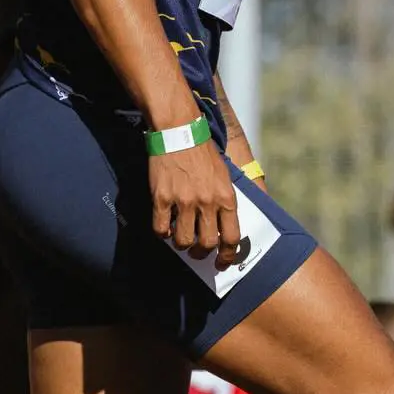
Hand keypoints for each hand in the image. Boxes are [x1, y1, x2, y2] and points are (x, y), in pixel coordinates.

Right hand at [150, 140, 240, 263]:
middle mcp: (207, 202)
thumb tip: (223, 226)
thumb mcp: (224, 175)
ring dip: (181, 245)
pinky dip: (163, 233)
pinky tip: (165, 227)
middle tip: (197, 252)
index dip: (227, 256)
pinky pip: (161, 228)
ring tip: (179, 238)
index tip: (222, 262)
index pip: (231, 238)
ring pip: (183, 240)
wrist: (179, 130)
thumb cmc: (203, 152)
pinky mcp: (162, 198)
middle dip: (201, 253)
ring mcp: (184, 201)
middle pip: (206, 244)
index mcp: (226, 197)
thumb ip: (224, 200)